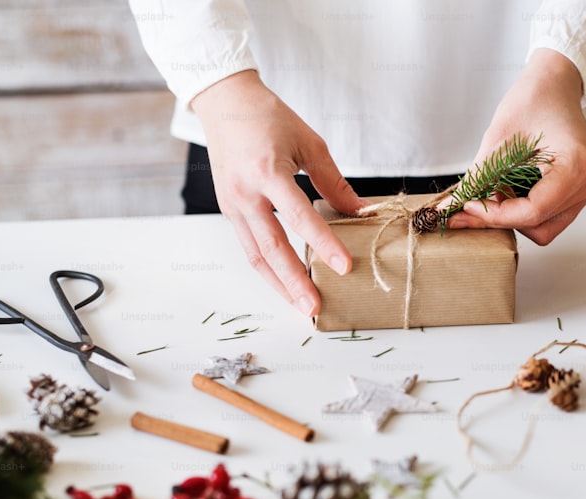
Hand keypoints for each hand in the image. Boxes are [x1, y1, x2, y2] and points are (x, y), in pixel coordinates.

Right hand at [191, 71, 363, 315]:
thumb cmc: (268, 118)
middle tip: (315, 307)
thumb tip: (361, 212)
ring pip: (256, 255)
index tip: (344, 266)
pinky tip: (286, 282)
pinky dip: (268, 268)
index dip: (323, 243)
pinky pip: (249, 246)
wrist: (224, 104)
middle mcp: (245, 193)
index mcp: (267, 171)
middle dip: (294, 281)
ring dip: (279, 284)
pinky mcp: (228, 211)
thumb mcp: (308, 143)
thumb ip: (334, 182)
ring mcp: (232, 205)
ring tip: (301, 305)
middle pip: (271, 247)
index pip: (299, 216)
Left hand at [447, 48, 585, 245]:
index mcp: (577, 165)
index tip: (469, 205)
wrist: (553, 86)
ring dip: (513, 217)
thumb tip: (449, 208)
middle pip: (539, 226)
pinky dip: (522, 211)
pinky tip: (508, 190)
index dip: (496, 215)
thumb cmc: (533, 100)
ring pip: (543, 228)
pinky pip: (547, 217)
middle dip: (503, 218)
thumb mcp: (498, 138)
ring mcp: (585, 190)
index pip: (534, 211)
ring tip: (495, 189)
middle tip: (477, 199)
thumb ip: (477, 178)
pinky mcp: (576, 193)